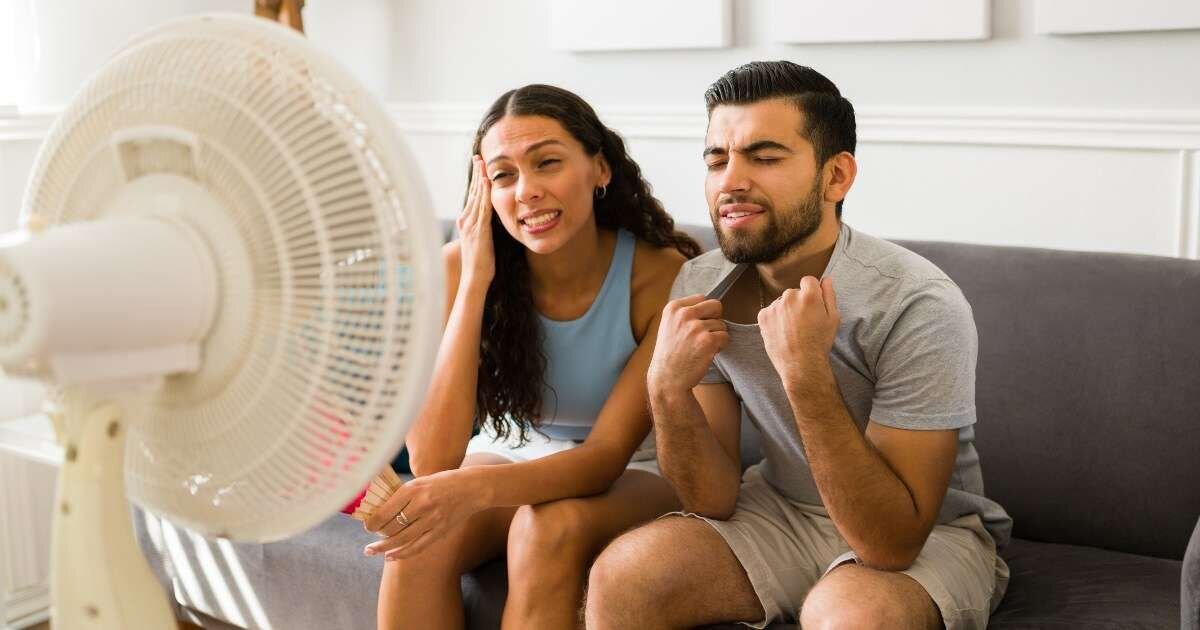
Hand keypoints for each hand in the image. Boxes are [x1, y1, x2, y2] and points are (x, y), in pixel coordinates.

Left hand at [362, 468, 489, 559]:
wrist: (473, 488)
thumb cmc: (444, 482)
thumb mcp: (421, 481)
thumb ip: (403, 495)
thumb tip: (379, 509)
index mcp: (413, 489)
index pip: (385, 511)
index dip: (372, 522)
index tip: (367, 526)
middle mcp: (422, 504)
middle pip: (392, 527)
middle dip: (378, 535)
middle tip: (371, 537)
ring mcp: (432, 520)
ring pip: (402, 540)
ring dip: (384, 548)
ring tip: (371, 551)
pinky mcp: (441, 531)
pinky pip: (417, 546)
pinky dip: (402, 554)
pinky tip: (390, 557)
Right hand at [457, 155, 494, 287]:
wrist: (474, 278)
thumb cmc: (480, 264)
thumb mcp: (481, 241)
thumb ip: (484, 228)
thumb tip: (491, 221)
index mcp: (466, 222)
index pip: (472, 196)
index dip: (476, 180)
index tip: (479, 166)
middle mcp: (466, 220)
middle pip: (472, 192)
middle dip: (476, 173)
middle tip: (479, 156)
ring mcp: (471, 224)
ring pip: (476, 196)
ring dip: (479, 178)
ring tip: (482, 163)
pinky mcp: (478, 230)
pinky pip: (482, 207)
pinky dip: (484, 193)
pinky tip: (487, 182)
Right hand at [647, 295, 728, 395]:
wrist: (667, 380)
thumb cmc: (670, 354)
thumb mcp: (669, 325)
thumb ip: (686, 312)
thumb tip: (711, 304)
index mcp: (673, 307)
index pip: (702, 298)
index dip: (703, 314)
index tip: (693, 328)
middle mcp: (684, 314)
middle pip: (716, 306)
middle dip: (715, 320)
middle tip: (704, 335)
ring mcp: (696, 327)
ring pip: (722, 324)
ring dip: (716, 336)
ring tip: (701, 348)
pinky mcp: (708, 341)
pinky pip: (726, 337)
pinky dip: (720, 346)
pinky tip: (707, 353)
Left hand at [757, 276, 838, 389]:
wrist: (801, 364)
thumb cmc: (819, 342)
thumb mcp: (833, 318)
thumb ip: (829, 295)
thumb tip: (826, 279)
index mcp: (809, 295)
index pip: (808, 280)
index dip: (812, 292)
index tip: (812, 305)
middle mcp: (790, 297)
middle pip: (794, 292)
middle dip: (798, 302)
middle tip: (804, 322)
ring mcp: (775, 306)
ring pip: (781, 303)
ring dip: (786, 310)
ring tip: (792, 330)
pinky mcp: (763, 316)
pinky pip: (770, 311)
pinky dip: (774, 319)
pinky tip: (782, 332)